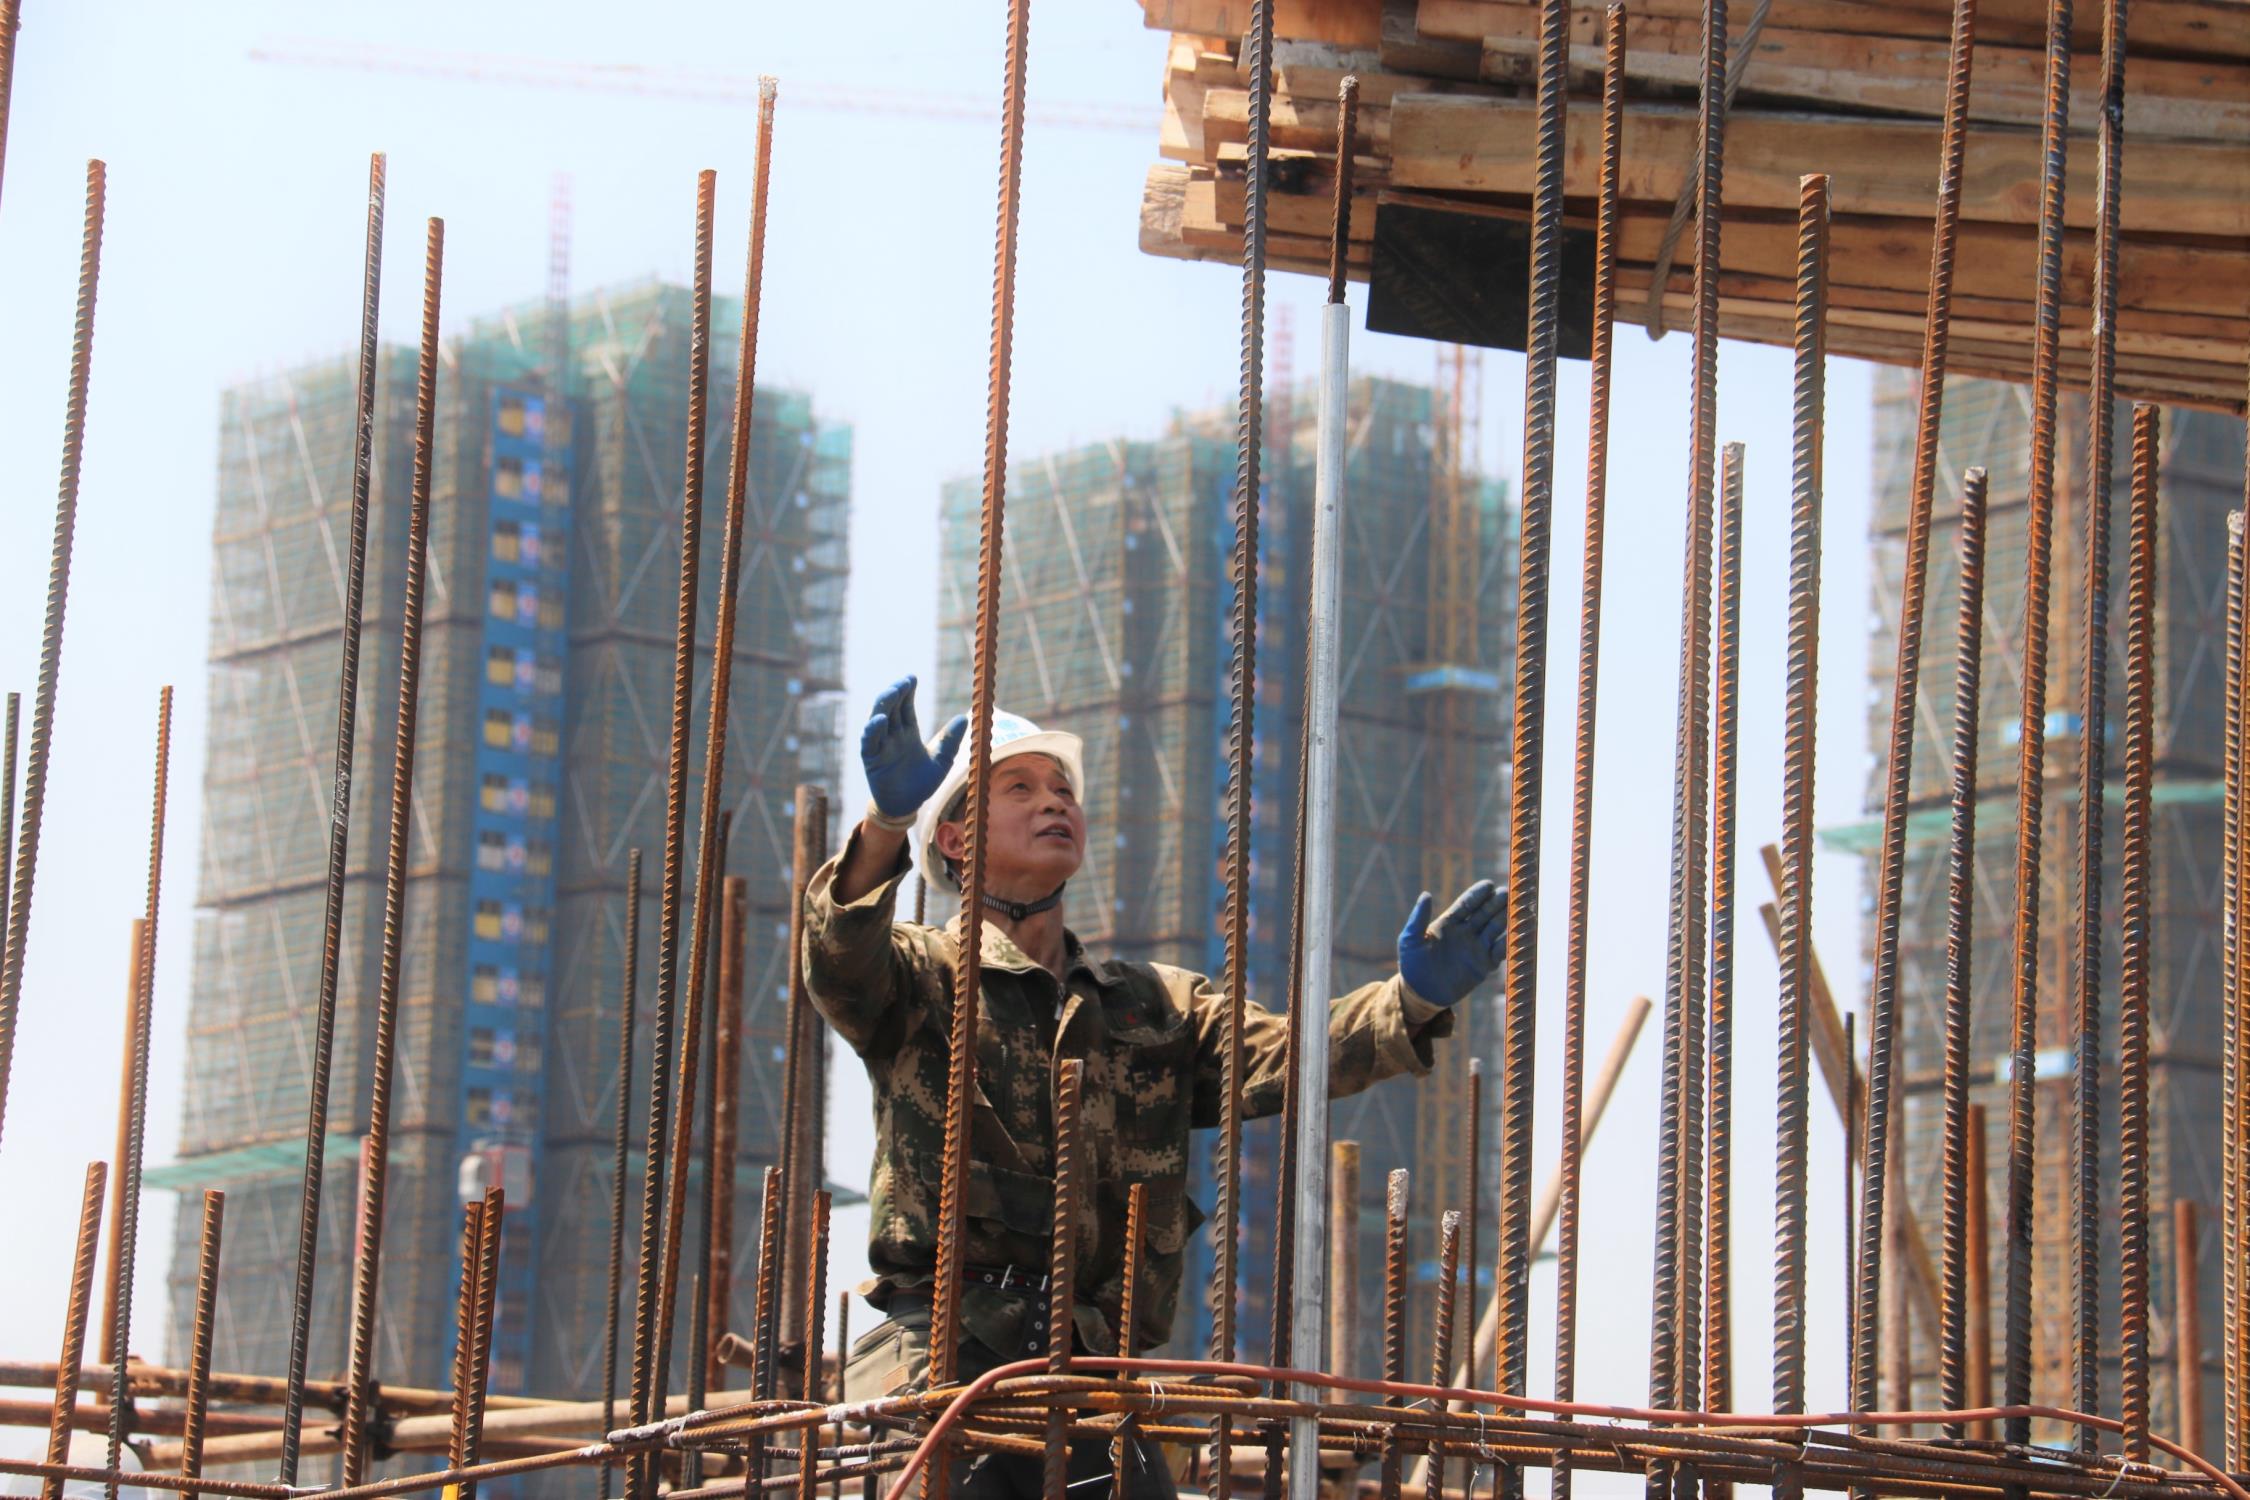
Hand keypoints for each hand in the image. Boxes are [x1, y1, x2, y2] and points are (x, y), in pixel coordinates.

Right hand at [861, 675, 967, 821]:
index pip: (905, 706)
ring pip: (878, 719)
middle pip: (891, 708)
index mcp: (908, 733)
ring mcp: (881, 746)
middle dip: (896, 693)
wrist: (907, 805)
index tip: (912, 678)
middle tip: (904, 682)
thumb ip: (950, 741)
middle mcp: (893, 735)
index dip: (907, 692)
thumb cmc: (923, 783)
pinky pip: (869, 742)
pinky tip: (880, 720)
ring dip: (883, 704)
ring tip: (893, 692)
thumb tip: (964, 718)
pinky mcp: (872, 759)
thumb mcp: (942, 761)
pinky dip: (873, 730)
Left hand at [1396, 880, 1507, 1006]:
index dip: (1477, 894)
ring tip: (1519, 908)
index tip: (1488, 885)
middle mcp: (1466, 932)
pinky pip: (1499, 952)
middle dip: (1496, 902)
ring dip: (1507, 918)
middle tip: (1508, 892)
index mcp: (1449, 922)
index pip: (1466, 904)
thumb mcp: (1410, 940)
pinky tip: (1515, 936)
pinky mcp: (1484, 965)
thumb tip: (1425, 894)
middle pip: (1485, 913)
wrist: (1421, 993)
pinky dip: (1508, 944)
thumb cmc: (1412, 964)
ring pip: (1495, 929)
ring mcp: (1476, 947)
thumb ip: (1418, 918)